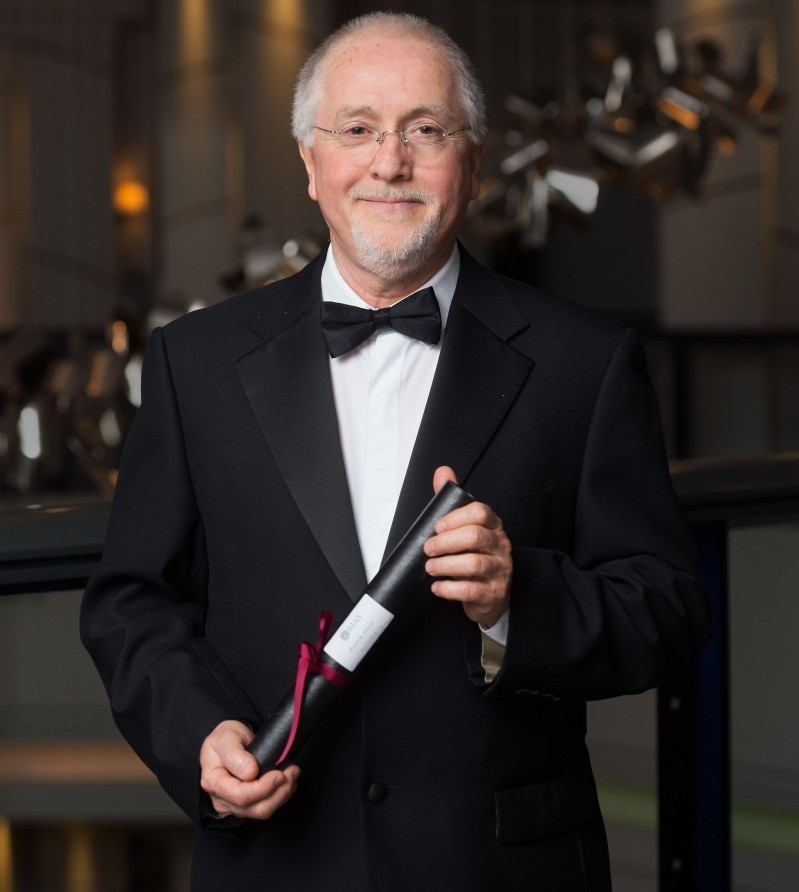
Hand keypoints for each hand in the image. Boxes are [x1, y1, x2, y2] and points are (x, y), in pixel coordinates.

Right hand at [199, 720, 300, 819]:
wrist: (227, 741)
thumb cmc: (224, 738)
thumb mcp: (225, 737)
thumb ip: (235, 754)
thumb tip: (250, 773)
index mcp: (213, 782)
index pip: (240, 795)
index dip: (263, 788)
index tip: (279, 774)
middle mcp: (222, 798)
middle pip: (255, 808)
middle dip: (278, 792)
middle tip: (292, 771)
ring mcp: (234, 804)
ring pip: (263, 811)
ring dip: (283, 794)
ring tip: (293, 774)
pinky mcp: (247, 805)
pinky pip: (266, 807)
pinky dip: (281, 795)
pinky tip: (288, 781)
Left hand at [424, 466, 512, 627]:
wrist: (490, 595)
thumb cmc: (474, 555)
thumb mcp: (466, 528)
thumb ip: (453, 502)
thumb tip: (442, 471)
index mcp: (493, 526)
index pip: (481, 512)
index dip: (456, 517)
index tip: (437, 526)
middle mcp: (501, 545)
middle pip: (476, 536)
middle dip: (447, 541)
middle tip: (428, 548)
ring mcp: (500, 570)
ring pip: (474, 564)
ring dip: (446, 565)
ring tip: (429, 567)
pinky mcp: (493, 593)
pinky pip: (471, 590)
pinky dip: (449, 589)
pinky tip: (437, 587)